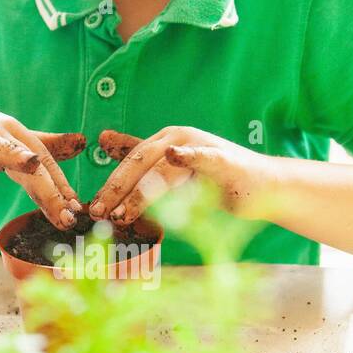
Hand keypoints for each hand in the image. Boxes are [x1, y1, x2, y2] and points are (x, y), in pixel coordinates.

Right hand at [0, 107, 85, 227]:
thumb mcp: (7, 139)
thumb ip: (43, 143)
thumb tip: (82, 142)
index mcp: (11, 130)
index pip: (44, 158)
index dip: (61, 182)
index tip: (77, 208)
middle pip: (27, 157)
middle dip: (48, 186)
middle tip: (67, 213)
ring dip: (14, 155)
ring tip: (33, 166)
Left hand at [90, 127, 265, 225]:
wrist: (262, 187)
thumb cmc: (217, 181)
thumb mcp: (174, 170)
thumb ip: (141, 157)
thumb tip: (104, 141)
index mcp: (164, 140)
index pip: (128, 162)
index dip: (109, 185)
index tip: (91, 208)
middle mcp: (178, 138)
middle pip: (139, 163)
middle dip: (116, 191)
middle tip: (98, 214)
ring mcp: (199, 145)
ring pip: (161, 169)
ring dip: (139, 193)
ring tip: (122, 215)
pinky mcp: (221, 158)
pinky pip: (202, 156)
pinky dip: (188, 155)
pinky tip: (173, 156)